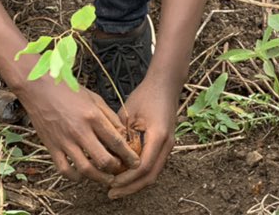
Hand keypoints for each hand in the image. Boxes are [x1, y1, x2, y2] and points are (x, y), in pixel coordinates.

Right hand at [14, 77, 140, 186]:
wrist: (39, 87)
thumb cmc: (68, 90)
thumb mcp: (94, 97)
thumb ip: (109, 116)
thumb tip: (122, 134)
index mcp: (93, 116)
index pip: (116, 141)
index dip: (129, 155)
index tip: (136, 162)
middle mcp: (80, 130)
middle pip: (103, 159)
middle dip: (116, 169)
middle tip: (121, 170)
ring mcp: (65, 140)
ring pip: (85, 169)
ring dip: (99, 178)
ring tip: (106, 179)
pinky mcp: (51, 146)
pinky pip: (64, 170)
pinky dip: (75, 177)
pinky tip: (82, 175)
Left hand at [107, 74, 177, 198]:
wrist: (165, 84)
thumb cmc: (146, 94)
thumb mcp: (129, 113)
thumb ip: (121, 135)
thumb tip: (109, 156)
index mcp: (158, 136)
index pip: (143, 166)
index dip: (127, 178)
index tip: (110, 182)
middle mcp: (167, 144)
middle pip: (150, 176)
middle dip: (131, 187)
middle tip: (112, 193)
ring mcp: (168, 146)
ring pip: (153, 173)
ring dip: (136, 182)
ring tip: (117, 188)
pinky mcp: (165, 145)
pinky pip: (154, 165)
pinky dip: (140, 173)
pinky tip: (125, 174)